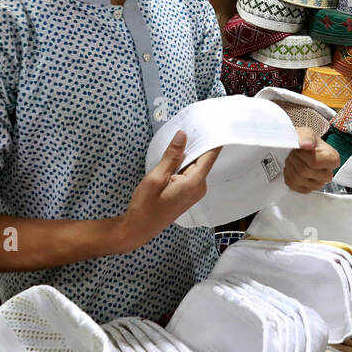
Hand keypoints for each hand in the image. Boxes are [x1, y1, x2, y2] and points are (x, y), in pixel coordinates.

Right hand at [120, 131, 220, 251]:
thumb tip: (183, 135)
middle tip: (189, 123)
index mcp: (195, 183)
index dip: (212, 138)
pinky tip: (175, 154)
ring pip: (195, 165)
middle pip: (203, 159)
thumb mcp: (156, 177)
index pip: (210, 155)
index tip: (213, 122)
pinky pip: (190, 172)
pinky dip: (183, 163)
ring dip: (187, 153)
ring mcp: (195, 191)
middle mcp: (200, 187)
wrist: (139, 229)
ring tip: (180, 136)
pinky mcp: (188, 192)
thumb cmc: (145, 205)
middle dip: (196, 143)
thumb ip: (171, 156)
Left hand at [283, 129, 339, 193]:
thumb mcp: (307, 133)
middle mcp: (328, 174)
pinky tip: (292, 167)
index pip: (314, 162)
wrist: (300, 147)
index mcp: (333, 160)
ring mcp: (317, 184)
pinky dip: (288, 174)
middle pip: (304, 171)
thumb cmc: (306, 141)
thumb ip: (306, 137)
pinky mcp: (307, 189)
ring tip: (292, 159)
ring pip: (297, 178)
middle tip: (294, 152)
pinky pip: (292, 185)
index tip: (300, 148)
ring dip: (290, 166)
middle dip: (294, 159)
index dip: (302, 154)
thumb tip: (307, 145)